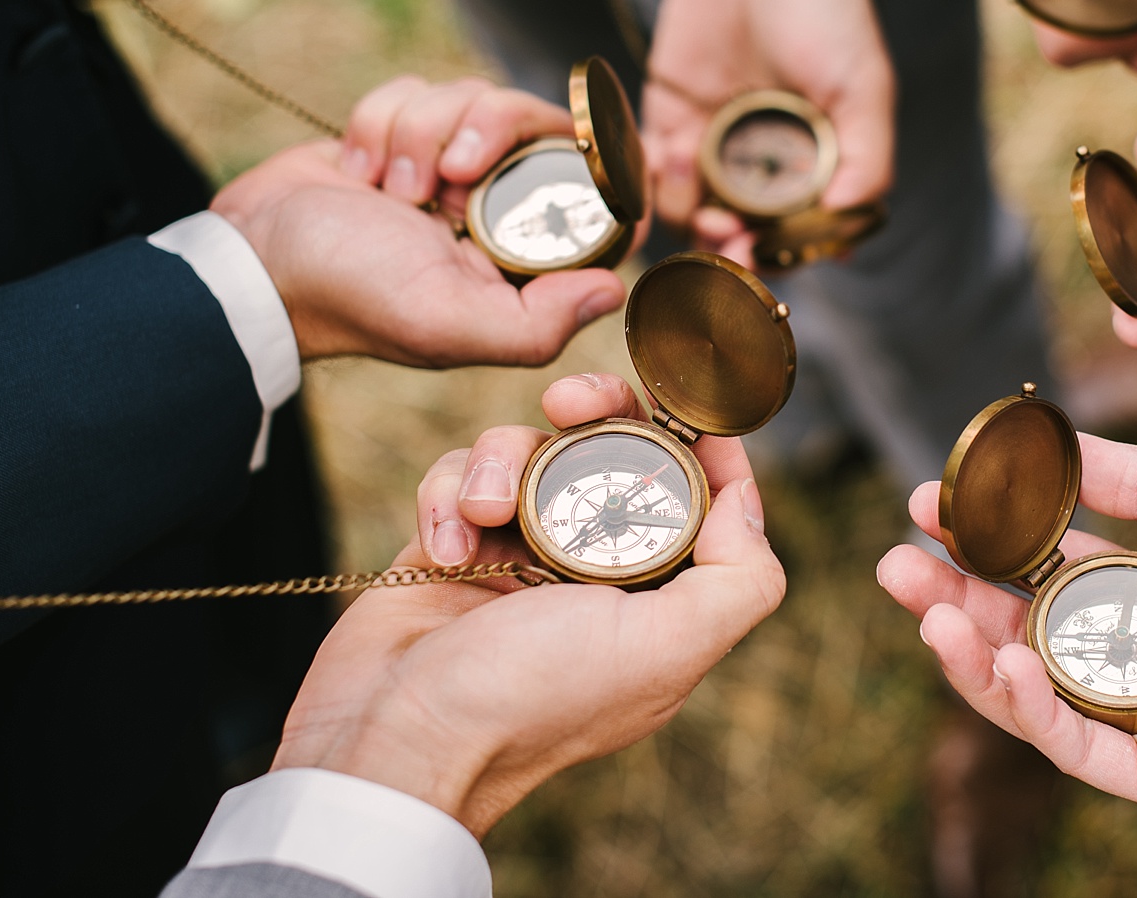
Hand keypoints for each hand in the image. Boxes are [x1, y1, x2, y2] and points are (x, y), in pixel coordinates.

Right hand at [212, 75, 625, 366]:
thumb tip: (616, 290)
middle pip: (537, 125)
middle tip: (444, 178)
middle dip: (486, 132)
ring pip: (475, 97)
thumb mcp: (447, 324)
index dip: (603, 167)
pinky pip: (421, 89)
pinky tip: (359, 170)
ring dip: (421, 131)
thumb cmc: (348, 295)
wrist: (251, 256)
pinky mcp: (404, 135)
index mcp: (523, 263)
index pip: (598, 201)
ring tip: (389, 188)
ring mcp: (449, 170)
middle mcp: (496, 213)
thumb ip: (535, 323)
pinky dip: (383, 121)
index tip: (593, 146)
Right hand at [272, 374, 784, 835]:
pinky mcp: (451, 544)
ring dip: (502, 462)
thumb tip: (746, 504)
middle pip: (612, 452)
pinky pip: (460, 477)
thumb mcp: (665, 650)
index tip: (680, 400)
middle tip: (568, 401)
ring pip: (529, 452)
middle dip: (595, 412)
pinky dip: (449, 493)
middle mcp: (591, 572)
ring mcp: (517, 555)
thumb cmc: (529, 700)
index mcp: (654, 600)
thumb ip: (737, 582)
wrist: (391, 737)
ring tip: (483, 510)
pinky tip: (445, 545)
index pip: (695, 498)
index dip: (695, 443)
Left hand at [642, 0, 894, 260]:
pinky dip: (650, 180)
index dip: (781, 254)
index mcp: (816, 163)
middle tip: (723, 242)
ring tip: (698, 200)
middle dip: (728, 248)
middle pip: (740, 232)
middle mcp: (762, 162)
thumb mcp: (862, 83)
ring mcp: (713, 140)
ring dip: (688, 217)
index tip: (767, 256)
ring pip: (691, 208)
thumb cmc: (827, 5)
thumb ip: (866, 157)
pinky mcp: (668, 113)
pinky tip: (664, 166)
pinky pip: (650, 166)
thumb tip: (848, 225)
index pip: (797, 234)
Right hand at [877, 434, 1136, 840]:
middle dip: (950, 593)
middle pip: (1017, 628)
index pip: (1043, 560)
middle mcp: (1134, 652)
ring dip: (970, 652)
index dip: (984, 533)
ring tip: (925, 607)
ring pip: (1031, 690)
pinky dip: (1030, 707)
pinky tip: (1003, 660)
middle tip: (892, 560)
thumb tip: (1055, 444)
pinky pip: (1074, 744)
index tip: (929, 497)